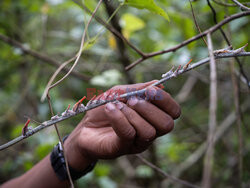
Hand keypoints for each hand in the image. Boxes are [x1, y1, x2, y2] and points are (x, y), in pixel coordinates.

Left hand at [64, 81, 180, 170]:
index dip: (165, 100)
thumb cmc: (104, 108)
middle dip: (150, 108)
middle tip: (132, 100)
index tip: (150, 90)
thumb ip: (138, 89)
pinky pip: (129, 133)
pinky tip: (110, 109)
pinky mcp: (123, 148)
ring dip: (132, 114)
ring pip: (148, 131)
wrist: (84, 127)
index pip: (173, 112)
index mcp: (152, 116)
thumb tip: (158, 83)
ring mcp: (137, 142)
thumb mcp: (120, 92)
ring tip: (117, 105)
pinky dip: (119, 118)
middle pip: (167, 124)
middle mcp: (150, 131)